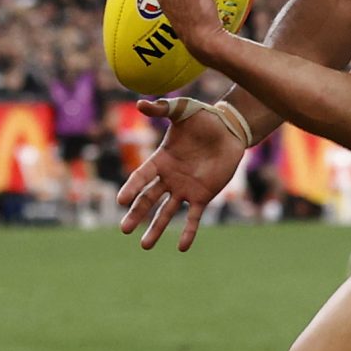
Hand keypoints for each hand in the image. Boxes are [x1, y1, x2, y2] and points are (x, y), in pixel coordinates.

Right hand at [118, 101, 246, 251]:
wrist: (229, 128)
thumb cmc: (202, 118)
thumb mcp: (181, 110)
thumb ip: (161, 109)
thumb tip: (141, 103)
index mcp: (160, 160)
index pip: (141, 177)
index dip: (132, 188)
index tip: (121, 200)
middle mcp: (169, 178)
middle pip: (149, 199)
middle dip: (137, 214)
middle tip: (124, 229)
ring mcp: (185, 188)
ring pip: (167, 213)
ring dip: (156, 229)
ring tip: (144, 246)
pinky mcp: (203, 195)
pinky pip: (194, 217)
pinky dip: (188, 232)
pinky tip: (181, 247)